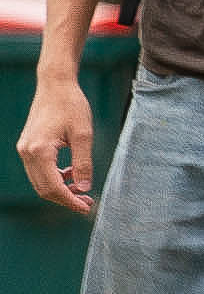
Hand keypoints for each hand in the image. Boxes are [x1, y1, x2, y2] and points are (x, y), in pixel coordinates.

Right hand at [17, 74, 95, 214]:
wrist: (55, 85)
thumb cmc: (72, 106)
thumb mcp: (84, 135)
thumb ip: (83, 163)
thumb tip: (84, 188)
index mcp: (39, 151)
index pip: (53, 187)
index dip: (70, 201)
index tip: (87, 208)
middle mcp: (27, 153)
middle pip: (44, 188)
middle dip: (66, 198)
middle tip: (88, 202)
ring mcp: (25, 149)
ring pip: (40, 181)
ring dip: (60, 189)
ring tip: (83, 191)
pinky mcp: (28, 146)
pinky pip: (39, 170)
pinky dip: (54, 177)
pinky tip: (71, 174)